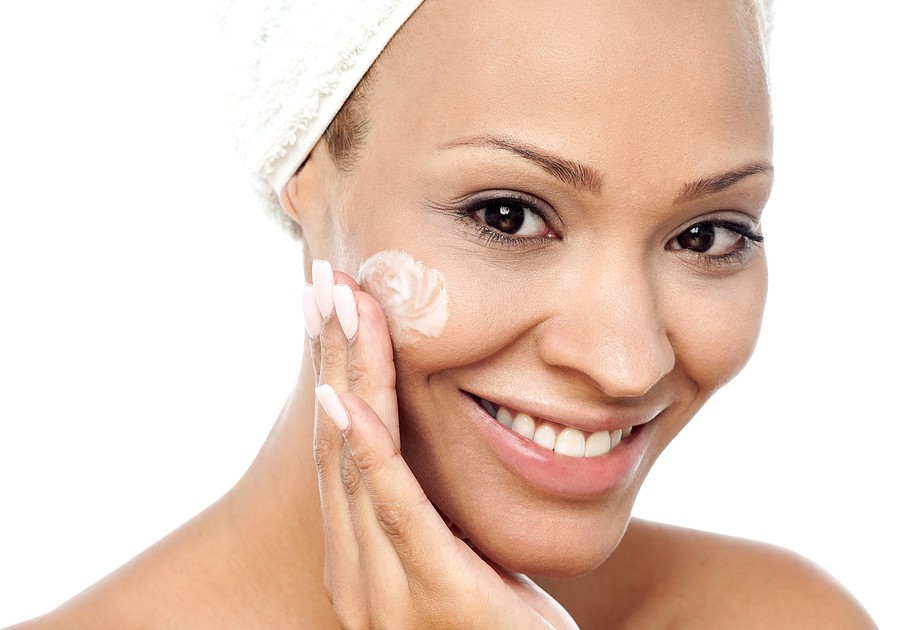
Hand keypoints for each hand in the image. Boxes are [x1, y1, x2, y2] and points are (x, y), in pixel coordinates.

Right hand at [303, 259, 577, 628]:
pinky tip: (350, 401)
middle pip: (338, 440)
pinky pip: (394, 508)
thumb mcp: (463, 567)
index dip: (335, 371)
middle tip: (322, 281)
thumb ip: (434, 523)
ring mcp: (385, 589)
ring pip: (356, 459)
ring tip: (340, 308)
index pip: (344, 446)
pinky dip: (368, 450)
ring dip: (347, 375)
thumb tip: (431, 460)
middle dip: (332, 355)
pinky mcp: (431, 594)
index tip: (330, 307)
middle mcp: (358, 571)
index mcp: (363, 559)